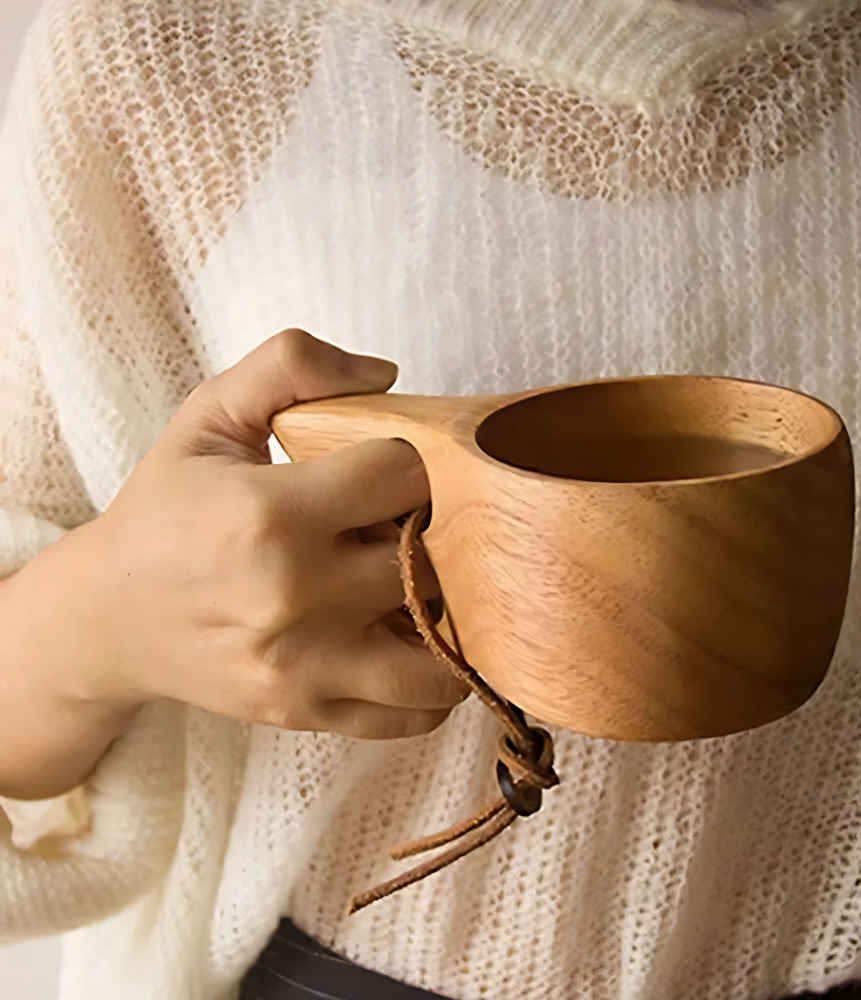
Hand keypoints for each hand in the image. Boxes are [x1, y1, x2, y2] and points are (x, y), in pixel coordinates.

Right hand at [0, 330, 464, 798]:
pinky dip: (435, 680)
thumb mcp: (208, 419)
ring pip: (444, 650)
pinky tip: (414, 641)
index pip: (406, 473)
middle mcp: (296, 595)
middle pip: (436, 556)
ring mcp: (306, 666)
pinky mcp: (309, 712)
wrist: (104, 621)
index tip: (394, 471)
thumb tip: (385, 374)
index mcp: (273, 513)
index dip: (415, 461)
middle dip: (440, 533)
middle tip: (416, 524)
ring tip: (427, 587)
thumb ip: (289, 366)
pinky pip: (416, 711)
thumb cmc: (165, 512)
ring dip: (453, 615)